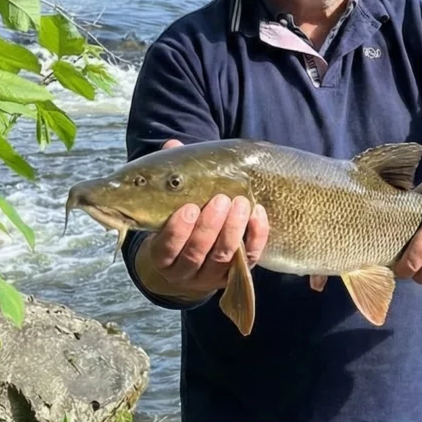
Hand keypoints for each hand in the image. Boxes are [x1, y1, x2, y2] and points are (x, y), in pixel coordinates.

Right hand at [137, 139, 268, 299]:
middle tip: (221, 200)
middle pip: (196, 254)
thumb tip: (173, 145)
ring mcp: (211, 276)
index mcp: (163, 256)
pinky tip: (258, 214)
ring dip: (233, 231)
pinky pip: (249, 260)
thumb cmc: (180, 222)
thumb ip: (171, 178)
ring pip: (222, 259)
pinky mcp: (235, 274)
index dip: (177, 231)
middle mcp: (184, 272)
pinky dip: (255, 237)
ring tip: (240, 204)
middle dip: (210, 227)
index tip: (189, 208)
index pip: (166, 249)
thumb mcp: (169, 205)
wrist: (191, 260)